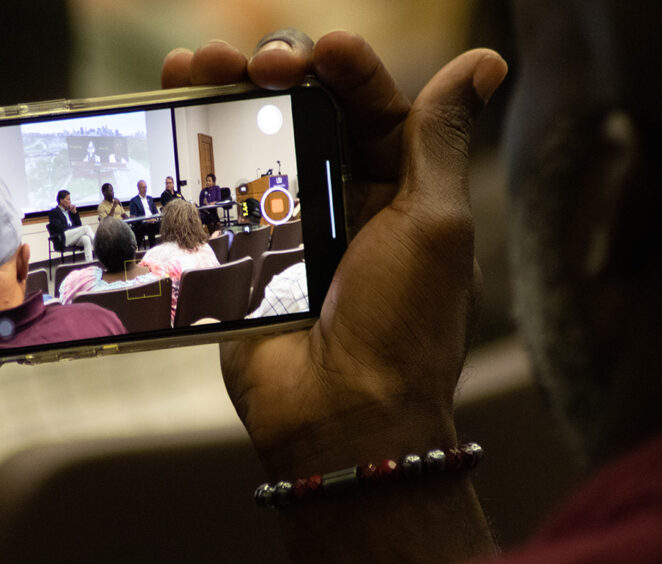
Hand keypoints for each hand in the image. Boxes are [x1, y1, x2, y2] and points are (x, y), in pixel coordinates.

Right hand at [164, 31, 505, 563]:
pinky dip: (197, 148)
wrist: (338, 416)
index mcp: (402, 192)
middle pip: (308, 116)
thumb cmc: (400, 324)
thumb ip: (441, 139)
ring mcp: (291, 229)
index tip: (324, 49)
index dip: (350, 70)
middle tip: (253, 61)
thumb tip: (486, 62)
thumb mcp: (435, 222)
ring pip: (258, 143)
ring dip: (228, 95)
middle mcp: (347, 203)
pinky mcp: (243, 255)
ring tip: (195, 64)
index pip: (375, 108)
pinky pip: (220, 191)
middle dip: (278, 74)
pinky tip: (175, 105)